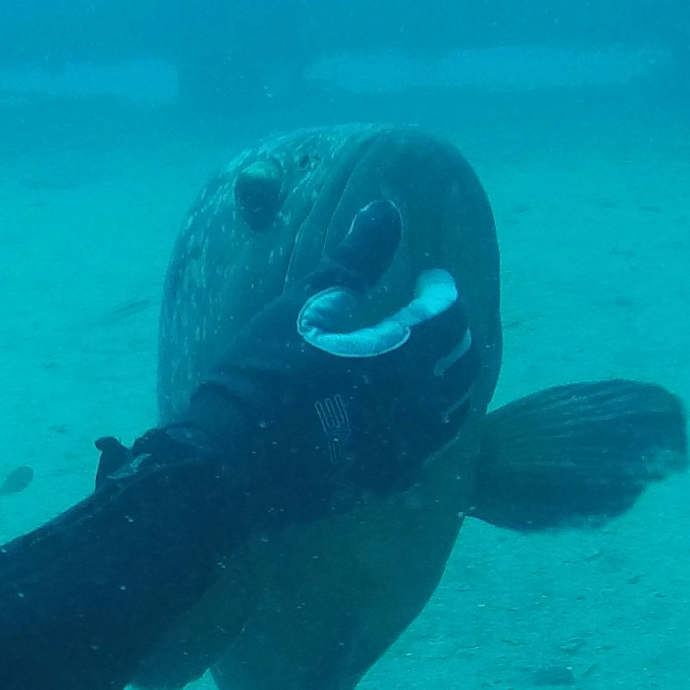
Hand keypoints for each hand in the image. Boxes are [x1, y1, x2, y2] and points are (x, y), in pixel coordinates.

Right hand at [138, 200, 482, 526]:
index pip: (449, 317)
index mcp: (399, 359)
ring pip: (454, 409)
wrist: (226, 463)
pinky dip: (430, 421)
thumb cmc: (260, 377)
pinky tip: (408, 411)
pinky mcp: (387, 480)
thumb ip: (353, 259)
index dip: (443, 292)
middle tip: (432, 316)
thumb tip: (386, 209)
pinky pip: (429, 449)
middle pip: (463, 363)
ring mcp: (405, 450)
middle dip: (454, 333)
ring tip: (428, 361)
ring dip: (449, 378)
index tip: (428, 280)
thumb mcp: (303, 307)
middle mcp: (416, 408)